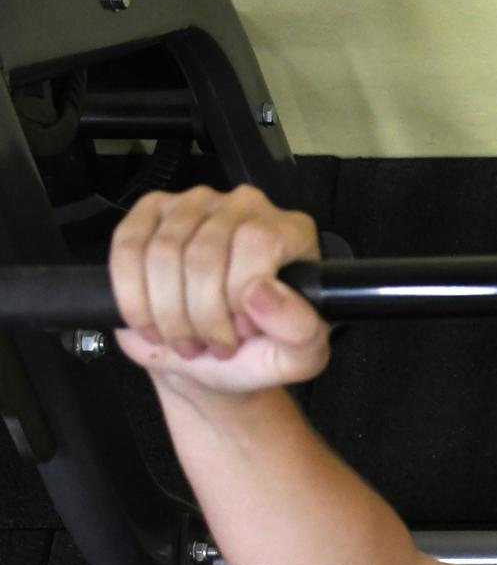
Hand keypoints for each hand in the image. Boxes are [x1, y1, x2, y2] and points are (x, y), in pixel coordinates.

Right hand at [108, 184, 329, 401]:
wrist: (209, 359)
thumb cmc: (256, 352)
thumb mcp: (297, 358)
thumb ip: (301, 332)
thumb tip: (263, 293)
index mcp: (291, 233)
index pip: (256, 242)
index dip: (239, 295)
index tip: (241, 330)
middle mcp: (246, 207)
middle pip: (204, 254)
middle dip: (201, 316)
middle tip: (211, 345)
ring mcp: (195, 204)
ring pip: (162, 254)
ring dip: (167, 313)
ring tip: (186, 339)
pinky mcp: (151, 211)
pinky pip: (127, 249)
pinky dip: (134, 297)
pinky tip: (152, 321)